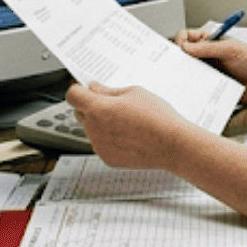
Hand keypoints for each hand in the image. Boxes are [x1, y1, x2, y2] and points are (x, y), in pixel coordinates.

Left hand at [65, 81, 192, 169]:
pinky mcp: (107, 158)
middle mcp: (93, 128)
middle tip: (113, 104)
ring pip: (91, 129)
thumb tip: (94, 88)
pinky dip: (110, 139)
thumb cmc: (157, 117)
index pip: (73, 95)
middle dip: (90, 106)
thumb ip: (108, 91)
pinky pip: (101, 144)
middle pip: (80, 112)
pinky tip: (129, 136)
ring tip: (127, 122)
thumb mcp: (134, 93)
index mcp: (98, 108)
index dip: (79, 89)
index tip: (86, 89)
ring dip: (101, 123)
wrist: (172, 144)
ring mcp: (99, 146)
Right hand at [175, 28, 246, 105]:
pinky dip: (195, 87)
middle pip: (185, 55)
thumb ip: (208, 47)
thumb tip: (185, 46)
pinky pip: (197, 86)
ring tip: (194, 77)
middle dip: (182, 59)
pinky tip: (199, 88)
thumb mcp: (231, 50)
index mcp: (212, 41)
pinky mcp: (211, 85)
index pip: (188, 36)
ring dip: (189, 74)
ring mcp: (209, 70)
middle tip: (183, 65)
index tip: (182, 49)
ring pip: (189, 72)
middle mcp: (208, 55)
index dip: (182, 41)